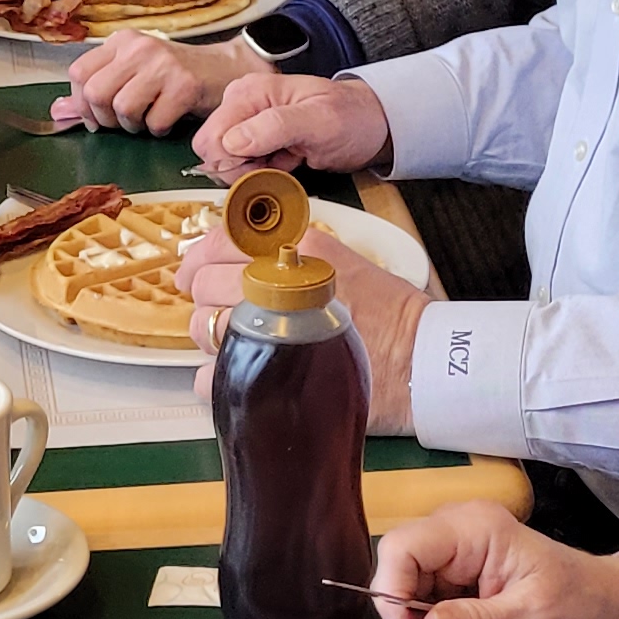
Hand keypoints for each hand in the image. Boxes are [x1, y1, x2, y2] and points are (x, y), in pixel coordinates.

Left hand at [56, 26, 250, 133]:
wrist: (225, 70)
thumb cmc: (175, 75)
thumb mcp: (132, 75)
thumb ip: (94, 91)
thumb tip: (57, 112)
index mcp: (120, 41)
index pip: (78, 73)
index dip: (81, 103)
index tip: (97, 116)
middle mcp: (139, 47)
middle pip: (95, 93)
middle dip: (105, 119)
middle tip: (123, 122)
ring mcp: (163, 64)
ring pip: (122, 109)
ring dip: (133, 125)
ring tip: (148, 118)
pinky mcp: (185, 85)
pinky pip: (154, 121)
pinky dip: (159, 129)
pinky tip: (169, 119)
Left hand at [180, 222, 425, 434]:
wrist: (424, 359)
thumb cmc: (391, 314)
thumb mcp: (344, 264)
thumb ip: (296, 258)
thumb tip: (245, 261)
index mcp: (295, 249)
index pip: (220, 239)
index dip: (199, 259)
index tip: (194, 273)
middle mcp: (275, 283)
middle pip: (205, 284)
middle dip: (203, 300)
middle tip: (216, 313)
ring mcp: (267, 328)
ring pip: (201, 327)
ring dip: (209, 337)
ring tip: (237, 345)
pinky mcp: (267, 375)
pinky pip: (210, 377)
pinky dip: (217, 379)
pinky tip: (242, 377)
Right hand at [194, 71, 390, 179]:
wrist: (370, 124)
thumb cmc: (351, 118)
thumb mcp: (320, 121)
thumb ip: (275, 127)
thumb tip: (231, 143)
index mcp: (249, 93)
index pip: (213, 139)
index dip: (234, 162)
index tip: (267, 166)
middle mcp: (240, 104)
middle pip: (211, 151)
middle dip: (239, 169)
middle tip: (276, 166)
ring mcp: (246, 122)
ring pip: (223, 162)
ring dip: (252, 172)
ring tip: (285, 162)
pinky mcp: (254, 139)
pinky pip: (240, 166)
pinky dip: (260, 172)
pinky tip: (285, 163)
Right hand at [363, 503, 618, 618]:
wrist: (604, 607)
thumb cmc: (576, 605)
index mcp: (474, 528)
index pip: (403, 547)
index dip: (393, 593)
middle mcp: (456, 530)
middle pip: (398, 567)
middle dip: (406, 616)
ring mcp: (454, 550)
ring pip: (406, 585)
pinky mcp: (455, 571)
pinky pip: (423, 595)